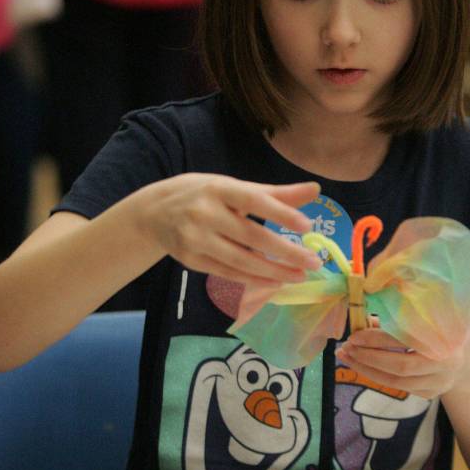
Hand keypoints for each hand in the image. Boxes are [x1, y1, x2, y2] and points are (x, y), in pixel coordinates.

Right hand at [136, 173, 322, 284]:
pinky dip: (253, 279)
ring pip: (240, 260)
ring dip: (273, 271)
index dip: (280, 213)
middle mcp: (205, 213)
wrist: (154, 213)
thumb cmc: (204, 196)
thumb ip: (276, 193)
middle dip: (285, 251)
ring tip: (299, 276)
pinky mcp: (191, 260)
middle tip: (313, 262)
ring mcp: (195, 239)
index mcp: (219, 189)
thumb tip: (315, 190)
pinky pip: (227, 273)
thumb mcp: (235, 187)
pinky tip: (275, 282)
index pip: (254, 201)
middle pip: (251, 236)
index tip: (307, 225)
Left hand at [336, 325, 469, 399]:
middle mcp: (444, 364)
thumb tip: (364, 319)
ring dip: (367, 370)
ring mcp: (438, 382)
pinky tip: (362, 365)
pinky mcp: (430, 393)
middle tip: (346, 348)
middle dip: (368, 358)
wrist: (467, 356)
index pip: (405, 341)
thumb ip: (400, 318)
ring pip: (396, 382)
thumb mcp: (428, 317)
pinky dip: (377, 376)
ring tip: (347, 357)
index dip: (377, 339)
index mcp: (444, 338)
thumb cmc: (441, 329)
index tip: (355, 335)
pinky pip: (398, 386)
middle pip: (400, 367)